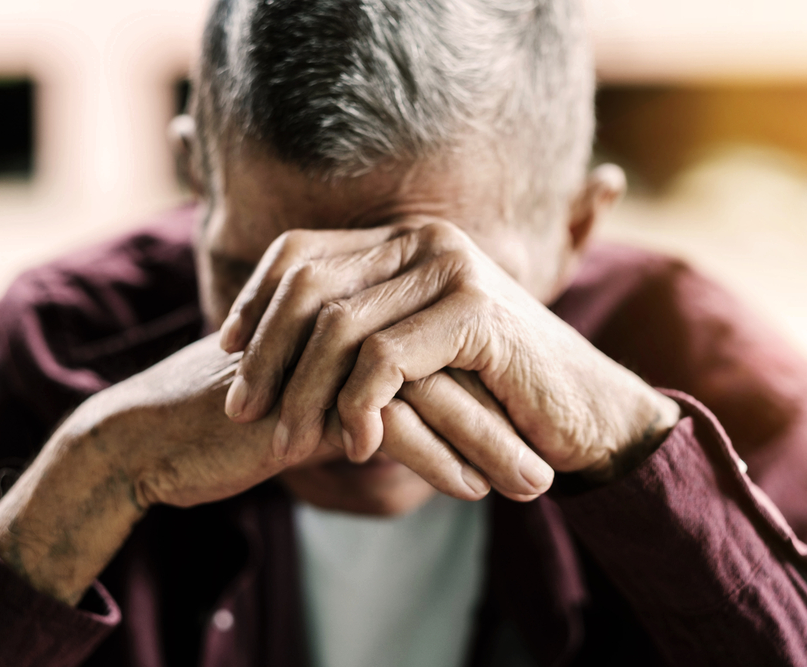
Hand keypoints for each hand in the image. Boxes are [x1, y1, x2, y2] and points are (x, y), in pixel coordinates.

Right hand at [0, 333, 513, 604]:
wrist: (152, 437)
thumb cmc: (232, 420)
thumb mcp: (310, 400)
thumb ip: (366, 395)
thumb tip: (429, 420)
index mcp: (345, 313)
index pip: (437, 343)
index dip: (487, 387)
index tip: (532, 427)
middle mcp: (339, 322)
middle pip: (445, 362)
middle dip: (504, 414)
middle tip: (557, 456)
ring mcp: (321, 355)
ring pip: (428, 392)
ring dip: (487, 442)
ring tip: (532, 485)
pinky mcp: (303, 398)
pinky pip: (388, 426)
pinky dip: (436, 461)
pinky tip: (470, 490)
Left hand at [221, 219, 678, 483]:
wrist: (581, 410)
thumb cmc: (490, 389)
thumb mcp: (412, 354)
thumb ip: (358, 333)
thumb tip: (265, 345)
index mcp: (405, 242)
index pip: (301, 252)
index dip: (254, 300)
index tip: (225, 350)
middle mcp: (424, 242)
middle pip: (308, 286)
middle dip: (263, 354)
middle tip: (241, 412)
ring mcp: (452, 271)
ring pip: (339, 328)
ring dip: (303, 393)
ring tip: (285, 444)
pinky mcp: (475, 312)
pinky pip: (386, 359)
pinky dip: (358, 407)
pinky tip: (355, 445)